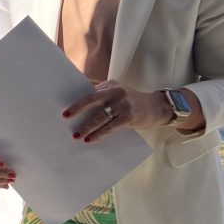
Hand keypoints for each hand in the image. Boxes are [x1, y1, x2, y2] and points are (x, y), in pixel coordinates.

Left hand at [62, 79, 197, 142]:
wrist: (158, 107)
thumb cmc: (133, 102)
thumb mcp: (119, 94)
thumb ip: (102, 96)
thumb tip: (79, 106)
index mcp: (111, 85)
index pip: (90, 90)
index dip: (77, 98)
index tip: (64, 105)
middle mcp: (116, 92)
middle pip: (91, 99)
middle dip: (77, 108)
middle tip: (66, 117)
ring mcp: (123, 104)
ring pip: (100, 116)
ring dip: (86, 126)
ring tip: (77, 135)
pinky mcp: (129, 116)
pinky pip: (110, 127)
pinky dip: (98, 134)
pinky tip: (90, 139)